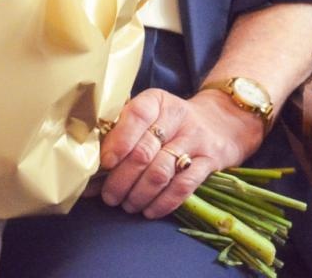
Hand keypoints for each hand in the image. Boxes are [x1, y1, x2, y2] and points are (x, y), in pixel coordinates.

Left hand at [99, 87, 264, 218]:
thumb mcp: (152, 115)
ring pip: (160, 173)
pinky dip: (162, 203)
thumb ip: (123, 134)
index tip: (105, 163)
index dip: (119, 141)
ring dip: (138, 194)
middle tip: (110, 196)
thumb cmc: (173, 122)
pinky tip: (149, 210)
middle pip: (144, 152)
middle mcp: (178, 117)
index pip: (137, 115)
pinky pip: (183, 187)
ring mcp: (196, 140)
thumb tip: (88, 169)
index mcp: (157, 101)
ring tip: (127, 204)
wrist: (223, 121)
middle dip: (121, 179)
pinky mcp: (210, 161)